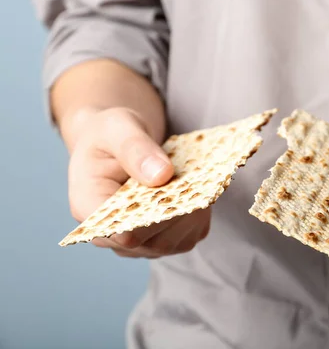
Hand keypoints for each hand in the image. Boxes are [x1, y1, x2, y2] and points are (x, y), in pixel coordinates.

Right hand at [66, 107, 210, 257]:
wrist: (117, 142)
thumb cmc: (110, 134)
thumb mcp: (117, 127)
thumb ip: (135, 149)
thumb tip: (162, 175)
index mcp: (87, 206)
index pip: (121, 231)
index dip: (151, 218)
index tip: (173, 188)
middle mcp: (111, 233)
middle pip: (154, 240)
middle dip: (179, 210)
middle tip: (196, 178)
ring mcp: (138, 240)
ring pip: (176, 241)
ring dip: (194, 212)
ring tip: (199, 180)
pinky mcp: (165, 237)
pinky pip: (191, 233)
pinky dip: (201, 212)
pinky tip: (201, 187)